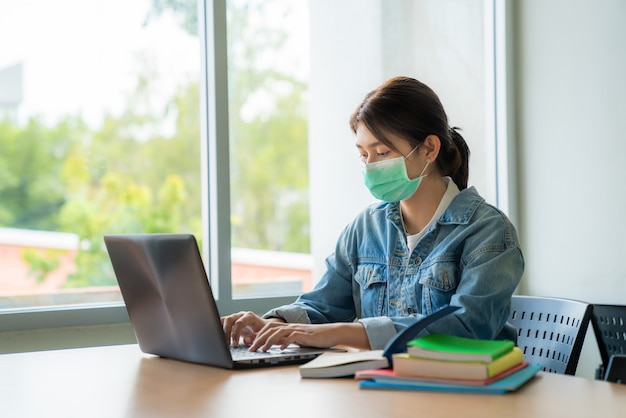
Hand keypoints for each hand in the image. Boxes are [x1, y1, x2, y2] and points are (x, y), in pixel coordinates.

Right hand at [221, 311, 281, 346]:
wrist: (263, 326)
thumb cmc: (262, 330)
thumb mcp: (261, 335)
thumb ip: (254, 338)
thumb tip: (245, 340)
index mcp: (249, 316)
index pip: (239, 323)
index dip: (235, 334)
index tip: (235, 344)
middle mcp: (241, 315)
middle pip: (229, 319)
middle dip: (226, 332)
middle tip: (228, 344)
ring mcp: (236, 316)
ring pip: (225, 320)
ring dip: (222, 330)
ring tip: (224, 341)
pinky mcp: (232, 320)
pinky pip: (223, 321)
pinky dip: (220, 327)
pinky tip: (220, 336)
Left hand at [249, 322, 370, 351]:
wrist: (331, 332)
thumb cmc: (314, 337)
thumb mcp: (297, 339)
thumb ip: (286, 340)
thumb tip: (274, 345)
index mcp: (287, 327)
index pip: (268, 328)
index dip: (257, 334)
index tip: (249, 343)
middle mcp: (290, 326)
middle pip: (269, 329)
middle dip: (258, 339)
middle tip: (250, 348)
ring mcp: (297, 329)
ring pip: (278, 332)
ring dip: (268, 341)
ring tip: (262, 349)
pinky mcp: (304, 334)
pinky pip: (292, 337)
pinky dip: (285, 343)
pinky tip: (280, 349)